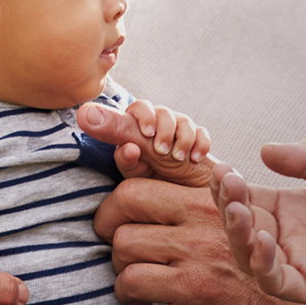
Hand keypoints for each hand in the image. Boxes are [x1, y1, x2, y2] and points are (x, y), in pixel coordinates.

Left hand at [78, 101, 215, 186]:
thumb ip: (120, 148)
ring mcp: (179, 131)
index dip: (144, 116)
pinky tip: (194, 158)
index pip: (139, 107)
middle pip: (164, 112)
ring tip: (178, 159)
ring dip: (182, 138)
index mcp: (137, 127)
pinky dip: (199, 144)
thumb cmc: (148, 181)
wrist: (178, 198)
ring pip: (184, 121)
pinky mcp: (197, 140)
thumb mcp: (134, 167)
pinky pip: (201, 133)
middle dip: (165, 129)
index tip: (147, 134)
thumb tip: (104, 130)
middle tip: (161, 151)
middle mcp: (158, 125)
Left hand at [93, 176, 280, 304]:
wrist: (301, 295)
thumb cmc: (278, 253)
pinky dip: (130, 290)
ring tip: (135, 267)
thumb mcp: (252, 207)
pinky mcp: (197, 286)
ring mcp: (199, 250)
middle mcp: (205, 215)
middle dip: (111, 220)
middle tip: (115, 234)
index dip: (122, 189)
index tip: (119, 207)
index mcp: (214, 191)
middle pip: (126, 200)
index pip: (149, 172)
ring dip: (123, 260)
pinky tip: (143, 293)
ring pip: (125, 243)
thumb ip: (219, 188)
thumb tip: (182, 168)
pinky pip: (134, 281)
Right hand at [214, 140, 305, 304]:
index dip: (230, 184)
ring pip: (251, 255)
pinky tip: (262, 240)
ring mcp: (300, 263)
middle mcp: (290, 237)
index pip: (249, 196)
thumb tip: (265, 149)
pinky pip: (277, 281)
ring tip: (239, 210)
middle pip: (242, 225)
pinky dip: (263, 264)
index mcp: (294, 208)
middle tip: (228, 185)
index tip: (220, 167)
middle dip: (229, 205)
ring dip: (237, 233)